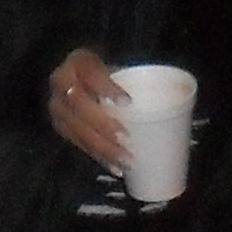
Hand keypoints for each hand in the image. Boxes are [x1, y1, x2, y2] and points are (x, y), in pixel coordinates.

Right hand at [44, 49, 132, 172]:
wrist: (76, 75)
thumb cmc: (107, 71)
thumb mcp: (116, 67)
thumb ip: (133, 80)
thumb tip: (174, 100)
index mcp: (79, 62)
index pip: (90, 73)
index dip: (106, 87)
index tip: (127, 102)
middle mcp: (61, 83)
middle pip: (80, 105)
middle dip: (102, 124)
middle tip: (126, 138)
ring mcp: (57, 107)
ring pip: (77, 129)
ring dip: (102, 147)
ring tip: (126, 160)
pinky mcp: (60, 126)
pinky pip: (78, 144)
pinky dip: (99, 157)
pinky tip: (116, 168)